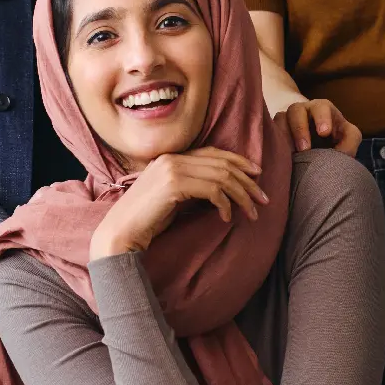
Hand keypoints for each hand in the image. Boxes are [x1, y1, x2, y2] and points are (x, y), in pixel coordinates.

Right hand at [90, 147, 269, 257]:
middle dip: (247, 181)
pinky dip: (225, 204)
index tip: (257, 174)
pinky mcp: (174, 185)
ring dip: (242, 195)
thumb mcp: (173, 198)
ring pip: (222, 176)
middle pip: (222, 163)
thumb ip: (192, 186)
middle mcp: (172, 158)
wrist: (120, 233)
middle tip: (263, 198)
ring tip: (252, 212)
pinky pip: (213, 190)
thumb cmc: (146, 220)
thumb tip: (222, 189)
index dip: (239, 160)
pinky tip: (227, 218)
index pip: (213, 152)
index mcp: (171, 157)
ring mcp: (172, 169)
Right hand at [280, 98, 361, 154]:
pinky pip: (270, 132)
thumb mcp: (347, 138)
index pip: (322, 107)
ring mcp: (286, 120)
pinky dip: (275, 141)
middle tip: (305, 149)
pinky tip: (282, 154)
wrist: (316, 149)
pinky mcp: (275, 131)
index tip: (324, 133)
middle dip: (300, 128)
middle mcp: (302, 111)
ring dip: (286, 137)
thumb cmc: (335, 140)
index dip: (322, 118)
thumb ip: (350, 141)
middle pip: (296, 111)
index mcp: (323, 109)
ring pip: (281, 120)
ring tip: (292, 155)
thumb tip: (343, 152)